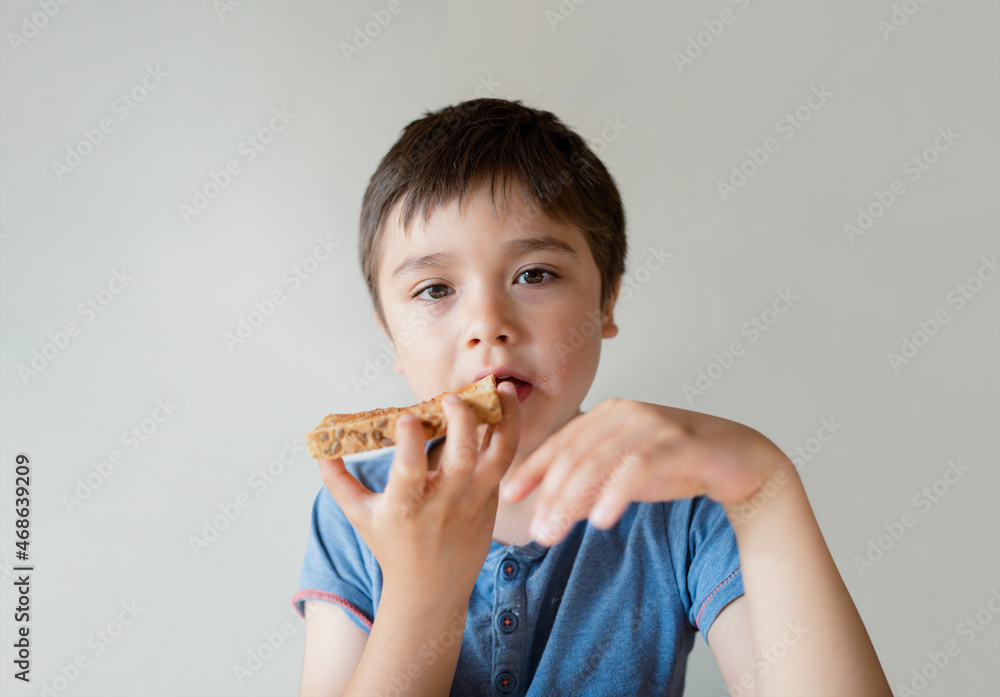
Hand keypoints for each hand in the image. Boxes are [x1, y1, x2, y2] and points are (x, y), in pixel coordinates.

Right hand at [317, 381, 520, 599]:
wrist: (432, 588)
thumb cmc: (392, 546)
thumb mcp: (360, 516)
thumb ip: (338, 481)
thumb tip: (319, 448)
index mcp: (407, 506)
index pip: (409, 471)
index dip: (409, 441)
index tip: (405, 416)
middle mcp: (445, 503)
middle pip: (462, 458)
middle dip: (461, 421)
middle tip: (452, 397)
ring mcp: (473, 501)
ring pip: (499, 457)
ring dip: (506, 420)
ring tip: (504, 388)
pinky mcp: (492, 500)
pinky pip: (505, 461)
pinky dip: (508, 431)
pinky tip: (506, 405)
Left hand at [500, 398, 788, 545]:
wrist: (742, 461)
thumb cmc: (680, 465)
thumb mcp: (628, 474)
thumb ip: (594, 481)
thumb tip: (549, 506)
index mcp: (610, 414)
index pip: (562, 442)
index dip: (533, 468)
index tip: (509, 495)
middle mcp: (626, 413)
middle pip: (575, 455)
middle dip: (550, 495)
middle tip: (537, 532)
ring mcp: (652, 425)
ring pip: (599, 462)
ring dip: (572, 501)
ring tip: (556, 532)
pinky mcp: (678, 443)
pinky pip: (638, 469)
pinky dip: (615, 495)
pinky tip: (601, 520)